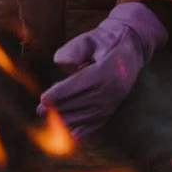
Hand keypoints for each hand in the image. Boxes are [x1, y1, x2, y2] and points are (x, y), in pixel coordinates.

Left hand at [38, 2, 166, 140]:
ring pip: (87, 115)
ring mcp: (114, 101)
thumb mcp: (91, 38)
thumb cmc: (106, 41)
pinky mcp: (114, 108)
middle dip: (58, 108)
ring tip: (48, 120)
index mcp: (106, 71)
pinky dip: (84, 129)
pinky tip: (70, 134)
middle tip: (39, 110)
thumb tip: (58, 61)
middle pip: (80, 102)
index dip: (59, 93)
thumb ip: (75, 48)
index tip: (43, 98)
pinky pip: (98, 122)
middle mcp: (112, 89)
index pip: (78, 85)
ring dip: (67, 120)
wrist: (132, 48)